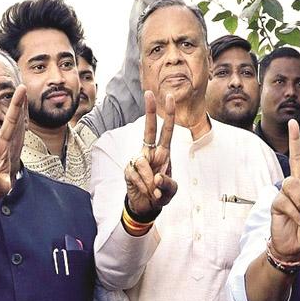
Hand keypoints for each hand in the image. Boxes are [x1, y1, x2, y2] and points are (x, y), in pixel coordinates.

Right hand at [124, 91, 177, 218]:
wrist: (145, 207)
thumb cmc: (160, 194)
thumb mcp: (170, 192)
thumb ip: (167, 185)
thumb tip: (156, 177)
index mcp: (163, 154)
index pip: (166, 131)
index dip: (168, 115)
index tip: (169, 97)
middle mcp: (149, 153)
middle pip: (149, 130)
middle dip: (149, 112)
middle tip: (149, 93)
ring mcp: (137, 161)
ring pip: (143, 163)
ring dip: (149, 180)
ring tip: (153, 191)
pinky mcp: (128, 171)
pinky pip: (136, 176)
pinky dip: (143, 186)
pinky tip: (145, 192)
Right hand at [270, 120, 299, 261]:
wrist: (293, 247)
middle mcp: (299, 186)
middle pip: (296, 158)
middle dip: (294, 140)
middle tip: (293, 122)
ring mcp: (286, 193)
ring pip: (291, 184)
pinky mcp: (276, 202)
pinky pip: (285, 201)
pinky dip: (294, 213)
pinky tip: (297, 221)